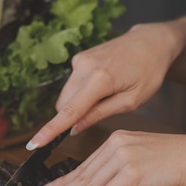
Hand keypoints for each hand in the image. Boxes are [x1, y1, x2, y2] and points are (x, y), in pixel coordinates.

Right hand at [26, 23, 179, 149]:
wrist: (152, 42)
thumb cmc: (149, 72)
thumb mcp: (132, 100)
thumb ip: (100, 114)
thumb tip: (75, 128)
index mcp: (101, 79)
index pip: (70, 110)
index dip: (51, 130)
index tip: (34, 143)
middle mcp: (85, 66)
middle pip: (65, 105)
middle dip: (75, 116)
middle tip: (104, 110)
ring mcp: (80, 60)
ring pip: (67, 95)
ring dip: (80, 104)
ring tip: (109, 94)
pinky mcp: (80, 57)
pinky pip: (73, 84)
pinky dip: (83, 92)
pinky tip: (105, 84)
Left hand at [33, 130, 185, 185]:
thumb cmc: (180, 160)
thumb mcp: (146, 156)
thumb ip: (126, 166)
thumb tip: (109, 185)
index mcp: (118, 139)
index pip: (85, 164)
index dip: (65, 179)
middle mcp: (116, 144)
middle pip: (82, 175)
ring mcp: (123, 157)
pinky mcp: (132, 172)